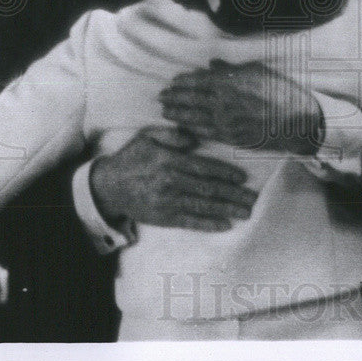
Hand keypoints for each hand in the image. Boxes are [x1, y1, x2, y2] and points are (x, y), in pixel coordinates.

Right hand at [89, 125, 256, 231]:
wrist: (108, 186)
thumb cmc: (133, 157)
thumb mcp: (148, 136)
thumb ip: (172, 135)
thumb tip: (194, 138)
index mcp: (169, 161)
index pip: (204, 168)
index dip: (226, 173)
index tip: (243, 178)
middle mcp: (170, 182)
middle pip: (209, 189)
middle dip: (234, 194)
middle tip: (253, 199)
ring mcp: (167, 202)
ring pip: (203, 206)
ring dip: (227, 210)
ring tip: (246, 212)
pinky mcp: (163, 217)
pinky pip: (190, 222)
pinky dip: (208, 224)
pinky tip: (225, 225)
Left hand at [159, 60, 322, 155]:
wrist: (297, 120)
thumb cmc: (280, 91)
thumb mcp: (258, 71)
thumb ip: (231, 70)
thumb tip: (212, 65)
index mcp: (228, 83)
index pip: (196, 81)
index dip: (181, 82)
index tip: (172, 82)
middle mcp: (222, 103)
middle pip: (190, 99)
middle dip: (173, 97)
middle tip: (161, 97)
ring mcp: (225, 122)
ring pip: (193, 117)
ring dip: (177, 114)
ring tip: (165, 111)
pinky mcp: (230, 137)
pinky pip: (205, 132)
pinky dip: (192, 128)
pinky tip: (185, 126)